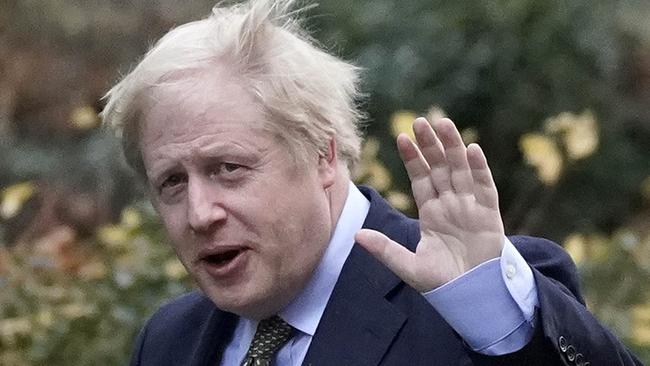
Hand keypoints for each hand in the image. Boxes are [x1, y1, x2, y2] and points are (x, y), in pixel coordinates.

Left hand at [355, 117, 504, 291]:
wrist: (473, 297)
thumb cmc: (442, 282)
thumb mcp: (409, 266)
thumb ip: (385, 249)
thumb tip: (356, 235)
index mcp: (431, 213)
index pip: (420, 178)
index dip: (412, 158)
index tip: (401, 138)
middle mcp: (450, 204)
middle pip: (439, 168)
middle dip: (430, 145)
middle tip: (420, 121)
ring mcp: (470, 206)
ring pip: (461, 170)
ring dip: (453, 147)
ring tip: (443, 123)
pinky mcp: (489, 214)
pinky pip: (484, 187)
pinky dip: (479, 169)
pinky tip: (472, 150)